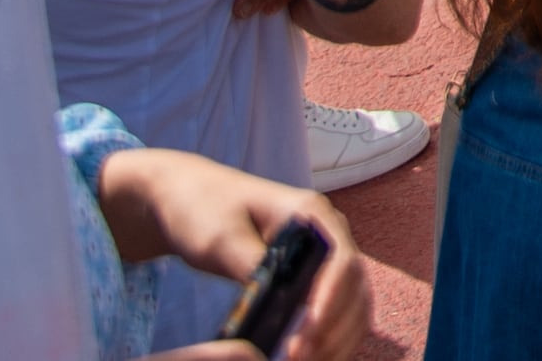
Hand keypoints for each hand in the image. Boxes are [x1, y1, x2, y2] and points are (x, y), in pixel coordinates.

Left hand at [97, 148, 369, 358]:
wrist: (188, 197)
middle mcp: (328, 233)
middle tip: (300, 360)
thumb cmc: (203, 208)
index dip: (330, 302)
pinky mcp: (311, 275)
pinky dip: (333, 336)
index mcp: (312, 213)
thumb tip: (280, 303)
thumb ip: (252, 265)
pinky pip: (337, 309)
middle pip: (354, 286)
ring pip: (353, 302)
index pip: (340, 260)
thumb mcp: (220, 238)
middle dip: (334, 328)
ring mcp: (322, 255)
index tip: (307, 336)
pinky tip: (314, 356)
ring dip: (339, 337)